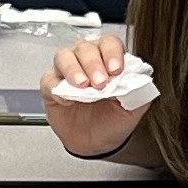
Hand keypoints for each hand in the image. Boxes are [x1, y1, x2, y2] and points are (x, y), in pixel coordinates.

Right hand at [40, 26, 145, 155]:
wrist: (96, 144)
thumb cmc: (112, 121)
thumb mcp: (133, 108)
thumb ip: (138, 90)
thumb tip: (138, 77)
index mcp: (108, 59)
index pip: (109, 43)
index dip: (112, 53)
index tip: (116, 70)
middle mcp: (86, 61)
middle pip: (85, 47)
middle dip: (93, 64)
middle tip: (100, 83)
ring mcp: (67, 72)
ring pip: (64, 56)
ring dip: (73, 69)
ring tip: (82, 86)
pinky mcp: (51, 87)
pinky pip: (49, 80)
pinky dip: (57, 88)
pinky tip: (68, 100)